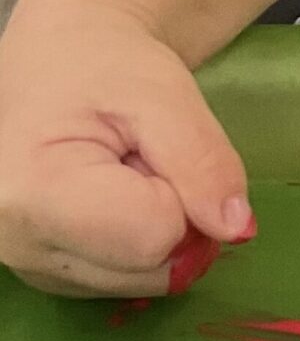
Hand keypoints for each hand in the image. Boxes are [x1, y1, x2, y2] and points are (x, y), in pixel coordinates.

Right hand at [0, 0, 253, 298]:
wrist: (57, 60)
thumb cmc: (103, 64)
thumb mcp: (165, 95)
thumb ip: (204, 161)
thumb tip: (237, 229)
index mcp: (33, 193)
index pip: (154, 237)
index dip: (179, 194)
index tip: (151, 150)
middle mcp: (16, 243)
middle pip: (149, 267)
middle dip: (171, 215)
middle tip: (140, 160)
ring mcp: (25, 266)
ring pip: (142, 279)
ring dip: (154, 230)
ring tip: (122, 174)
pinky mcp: (42, 275)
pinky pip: (123, 279)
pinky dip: (134, 244)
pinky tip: (109, 199)